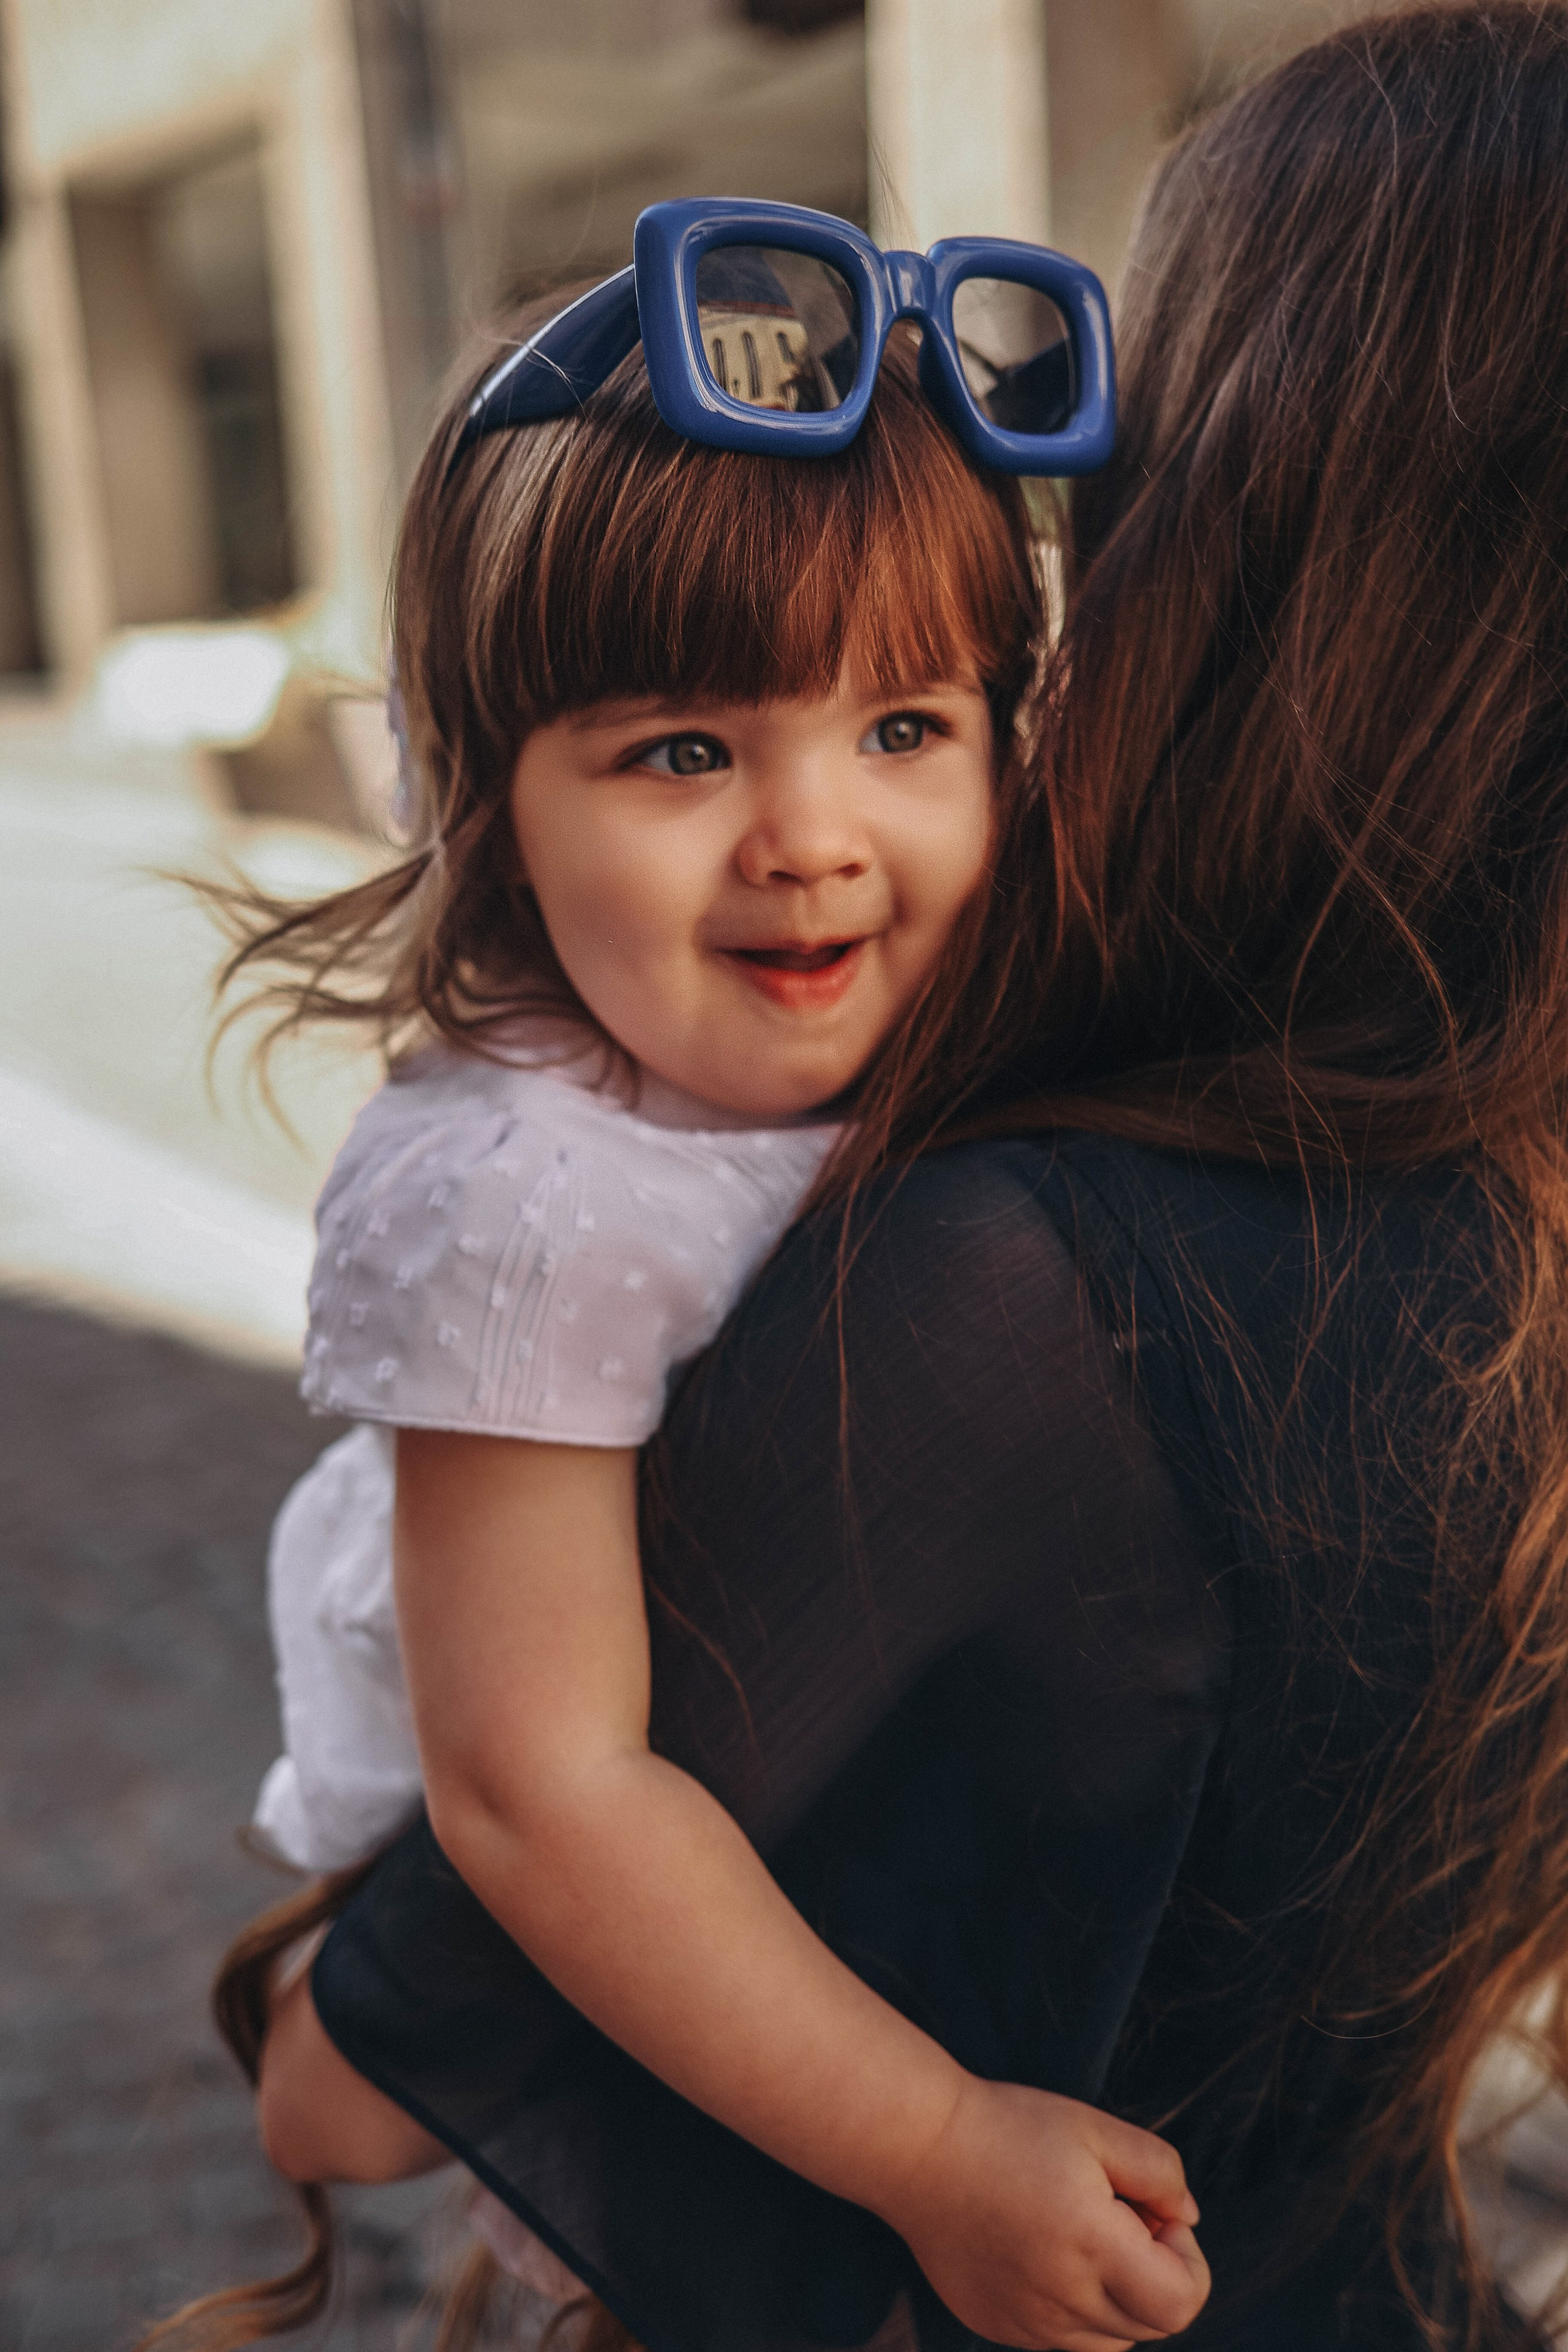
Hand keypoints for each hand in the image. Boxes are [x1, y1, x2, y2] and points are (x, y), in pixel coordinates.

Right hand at [881, 2077, 1210, 2350]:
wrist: (918, 2149)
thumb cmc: (1007, 2128)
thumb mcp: (1094, 2128)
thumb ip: (1159, 2172)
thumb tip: (1186, 2218)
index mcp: (1092, 2247)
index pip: (1181, 2303)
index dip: (1188, 2259)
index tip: (1154, 2214)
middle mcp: (1062, 2301)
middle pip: (1152, 2325)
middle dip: (1156, 2273)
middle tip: (1119, 2214)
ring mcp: (1027, 2325)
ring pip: (1110, 2339)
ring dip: (1117, 2296)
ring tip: (1081, 2233)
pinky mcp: (998, 2327)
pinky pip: (1063, 2340)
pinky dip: (1074, 2308)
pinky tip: (1045, 2251)